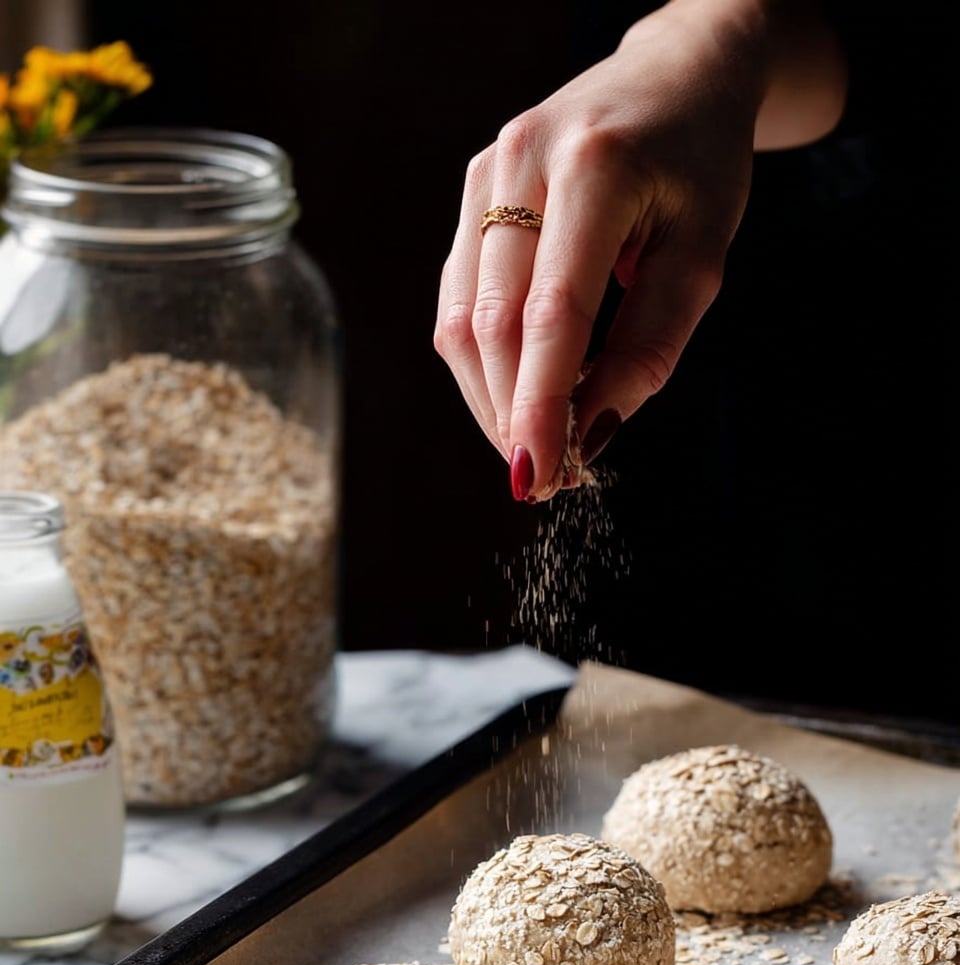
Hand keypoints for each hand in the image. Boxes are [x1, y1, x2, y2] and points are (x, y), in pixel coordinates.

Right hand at [434, 0, 766, 501]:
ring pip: (460, 317)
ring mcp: (486, 171)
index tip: (540, 474)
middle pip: (492, 323)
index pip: (553, 314)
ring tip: (531, 444)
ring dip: (490, 396)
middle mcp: (523, 161)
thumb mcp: (702, 256)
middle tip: (543, 478)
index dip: (539, 405)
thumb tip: (591, 432)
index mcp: (595, 168)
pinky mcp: (473, 188)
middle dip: (511, 413)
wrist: (675, 74)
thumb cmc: (699, 164)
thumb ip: (649, 347)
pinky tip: (517, 391)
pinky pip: (459, 295)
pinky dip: (484, 358)